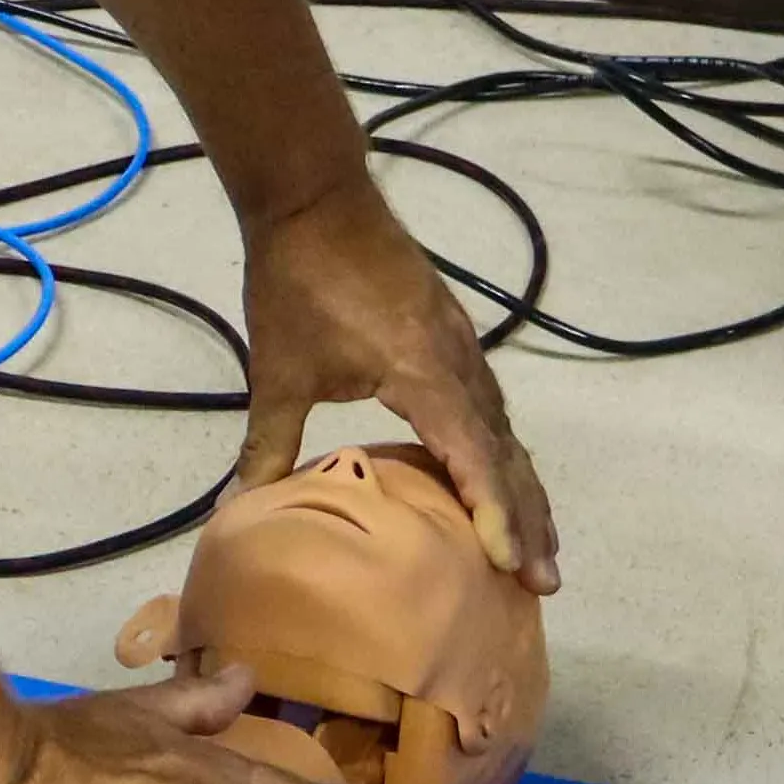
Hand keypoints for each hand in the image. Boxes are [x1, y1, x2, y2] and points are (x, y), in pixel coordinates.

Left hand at [233, 180, 557, 588]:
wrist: (317, 199)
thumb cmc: (297, 284)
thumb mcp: (278, 372)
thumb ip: (267, 445)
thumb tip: (238, 509)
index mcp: (424, 373)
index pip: (473, 456)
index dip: (493, 513)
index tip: (508, 564)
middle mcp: (458, 365)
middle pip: (507, 454)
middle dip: (528, 520)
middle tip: (545, 583)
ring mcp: (462, 349)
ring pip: (507, 434)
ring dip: (524, 492)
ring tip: (539, 547)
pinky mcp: (453, 338)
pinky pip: (492, 410)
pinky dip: (504, 456)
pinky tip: (501, 482)